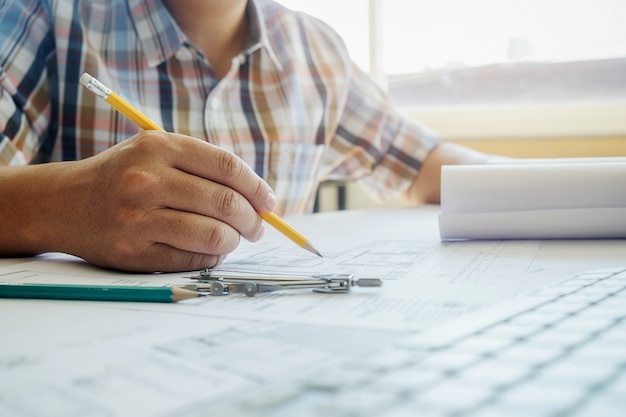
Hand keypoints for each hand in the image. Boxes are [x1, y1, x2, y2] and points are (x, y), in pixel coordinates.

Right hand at [1, 131, 275, 271]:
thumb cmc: (122, 175)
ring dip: (234, 240)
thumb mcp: (155, 152)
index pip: (226, 166)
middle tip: (257, 227)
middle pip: (225, 203)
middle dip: (252, 219)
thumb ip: (202, 166)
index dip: (256, 187)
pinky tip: (209, 249)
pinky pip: (193, 258)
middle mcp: (147, 180)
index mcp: (158, 147)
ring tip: (233, 238)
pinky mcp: (133, 251)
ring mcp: (138, 218)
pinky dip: (212, 256)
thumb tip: (258, 197)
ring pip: (214, 235)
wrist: (62, 203)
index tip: (269, 202)